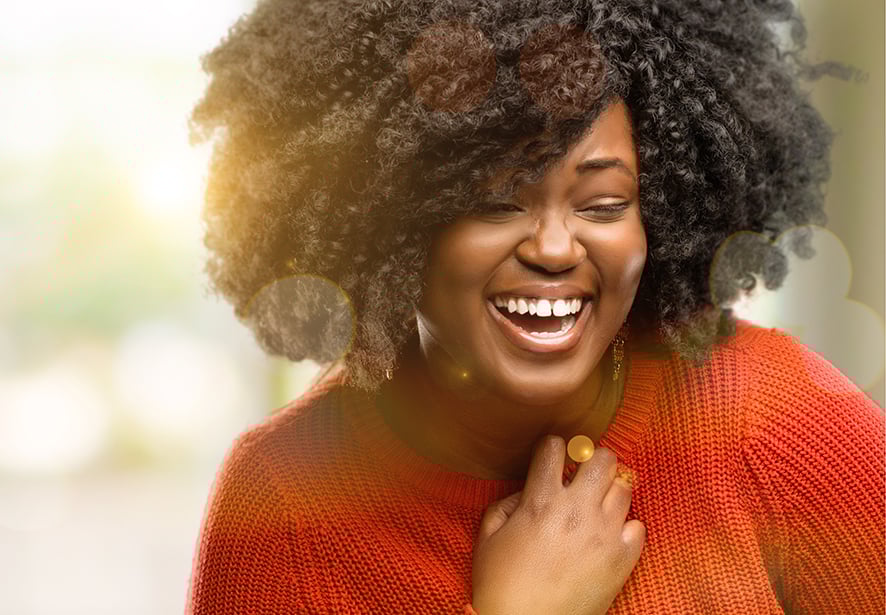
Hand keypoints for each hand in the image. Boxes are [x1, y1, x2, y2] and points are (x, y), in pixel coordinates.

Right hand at [471, 435, 644, 614]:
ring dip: (610, 490)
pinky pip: (639, 525)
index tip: (552, 458)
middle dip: (592, 460)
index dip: (552, 448)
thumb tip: (526, 491)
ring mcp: (604, 534)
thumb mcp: (488, 538)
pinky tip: (610, 535)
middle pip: (602, 458)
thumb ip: (504, 503)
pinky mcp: (622, 559)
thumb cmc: (501, 586)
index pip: (555, 448)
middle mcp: (576, 510)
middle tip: (582, 476)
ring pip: (624, 486)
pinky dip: (628, 526)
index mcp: (540, 501)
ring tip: (596, 506)